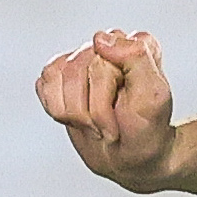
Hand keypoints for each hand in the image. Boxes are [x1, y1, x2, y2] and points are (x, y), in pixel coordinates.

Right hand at [38, 28, 196, 192]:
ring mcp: (84, 58)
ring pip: (56, 76)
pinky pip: (44, 84)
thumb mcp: (153, 98)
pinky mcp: (63, 74)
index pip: (100, 62)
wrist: (131, 158)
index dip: (103, 99)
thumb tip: (100, 38)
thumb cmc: (146, 130)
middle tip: (110, 127)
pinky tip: (77, 118)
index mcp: (137, 45)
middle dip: (90, 111)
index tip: (124, 116)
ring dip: (73, 113)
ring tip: (95, 123)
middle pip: (76, 71)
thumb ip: (136, 58)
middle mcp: (109, 46)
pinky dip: (57, 109)